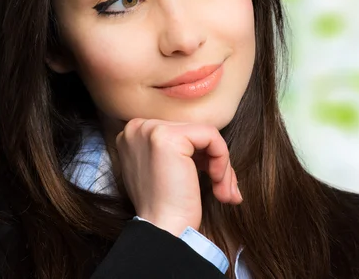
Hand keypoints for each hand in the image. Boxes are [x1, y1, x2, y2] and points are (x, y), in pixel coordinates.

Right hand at [115, 118, 242, 236]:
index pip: (183, 133)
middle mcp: (137, 127)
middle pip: (194, 133)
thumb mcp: (164, 169)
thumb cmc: (166, 207)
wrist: (162, 231)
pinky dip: (223, 161)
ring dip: (223, 165)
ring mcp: (150, 130)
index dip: (201, 156)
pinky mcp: (168, 137)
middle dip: (215, 161)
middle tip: (225, 190)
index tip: (212, 180)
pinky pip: (212, 137)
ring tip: (224, 192)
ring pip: (206, 134)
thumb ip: (178, 149)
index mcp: (134, 134)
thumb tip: (210, 140)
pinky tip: (217, 183)